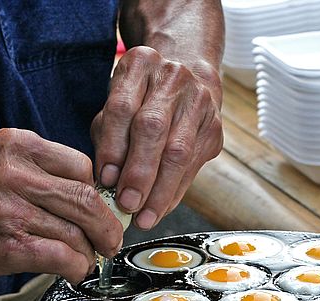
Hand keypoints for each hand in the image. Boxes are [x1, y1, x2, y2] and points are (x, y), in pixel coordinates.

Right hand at [0, 128, 122, 282]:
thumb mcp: (3, 158)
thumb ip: (44, 169)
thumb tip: (95, 197)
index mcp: (19, 145)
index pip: (83, 166)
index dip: (100, 194)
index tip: (102, 210)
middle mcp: (16, 173)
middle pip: (87, 200)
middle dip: (107, 227)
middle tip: (110, 241)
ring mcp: (11, 210)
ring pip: (77, 233)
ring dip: (89, 252)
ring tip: (85, 256)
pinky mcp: (8, 245)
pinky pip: (62, 257)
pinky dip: (77, 267)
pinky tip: (73, 269)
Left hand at [91, 46, 223, 229]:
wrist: (188, 74)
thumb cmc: (141, 97)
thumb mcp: (117, 103)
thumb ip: (108, 137)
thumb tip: (107, 182)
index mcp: (140, 64)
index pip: (123, 108)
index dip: (113, 147)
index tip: (105, 180)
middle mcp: (173, 78)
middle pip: (153, 128)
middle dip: (139, 172)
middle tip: (126, 205)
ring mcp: (200, 102)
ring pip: (179, 152)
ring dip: (160, 190)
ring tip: (144, 217)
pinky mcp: (214, 127)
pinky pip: (193, 166)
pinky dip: (174, 191)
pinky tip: (160, 208)